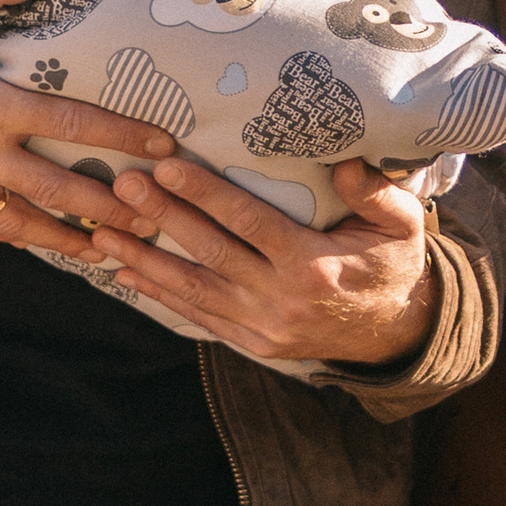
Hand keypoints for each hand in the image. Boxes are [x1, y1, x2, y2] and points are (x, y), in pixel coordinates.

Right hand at [0, 0, 173, 255]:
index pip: (70, 125)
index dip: (122, 137)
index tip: (165, 149)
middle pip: (58, 190)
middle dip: (110, 207)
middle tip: (155, 221)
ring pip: (23, 221)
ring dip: (69, 239)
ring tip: (112, 252)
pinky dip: (15, 238)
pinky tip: (40, 244)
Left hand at [92, 155, 437, 369]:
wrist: (397, 334)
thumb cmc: (393, 265)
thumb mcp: (402, 225)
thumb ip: (377, 192)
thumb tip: (344, 161)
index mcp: (314, 265)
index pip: (250, 223)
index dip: (207, 194)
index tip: (168, 166)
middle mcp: (282, 300)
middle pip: (211, 253)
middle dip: (163, 217)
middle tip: (122, 186)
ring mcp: (264, 327)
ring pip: (194, 290)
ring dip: (144, 260)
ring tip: (102, 232)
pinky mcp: (254, 343)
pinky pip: (199, 316)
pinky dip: (160, 296)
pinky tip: (126, 274)